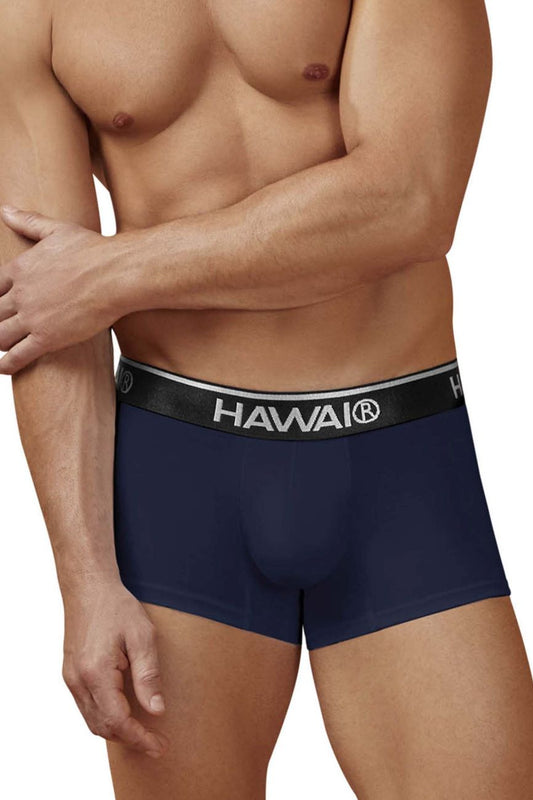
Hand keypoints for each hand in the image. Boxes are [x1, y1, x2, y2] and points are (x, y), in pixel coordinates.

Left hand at [0, 206, 126, 373]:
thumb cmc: (93, 251)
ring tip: (0, 346)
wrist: (116, 275)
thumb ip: (29, 222)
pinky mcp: (48, 338)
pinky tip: (3, 368)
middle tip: (0, 326)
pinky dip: (6, 365)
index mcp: (20, 269)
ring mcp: (33, 318)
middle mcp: (21, 294)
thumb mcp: (56, 230)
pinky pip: (18, 356)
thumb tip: (6, 210)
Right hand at [62, 578, 168, 758]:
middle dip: (131, 739)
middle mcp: (78, 680)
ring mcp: (71, 679)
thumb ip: (148, 675)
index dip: (140, 738)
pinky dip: (105, 718)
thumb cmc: (117, 607)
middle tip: (157, 743)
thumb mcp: (142, 636)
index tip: (159, 746)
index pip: (118, 720)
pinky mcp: (71, 674)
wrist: (89, 589)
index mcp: (96, 672)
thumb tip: (156, 710)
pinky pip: (87, 708)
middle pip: (103, 727)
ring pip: (92, 721)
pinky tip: (124, 714)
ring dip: (117, 731)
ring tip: (144, 733)